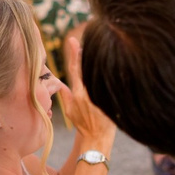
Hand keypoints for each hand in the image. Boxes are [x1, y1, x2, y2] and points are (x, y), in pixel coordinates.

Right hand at [59, 31, 117, 151]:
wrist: (97, 137)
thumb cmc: (83, 125)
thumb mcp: (70, 111)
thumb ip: (66, 95)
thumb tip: (60, 84)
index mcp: (78, 93)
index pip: (75, 69)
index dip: (73, 53)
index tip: (72, 40)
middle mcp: (89, 92)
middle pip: (88, 67)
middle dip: (87, 52)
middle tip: (90, 36)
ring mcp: (100, 95)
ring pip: (100, 73)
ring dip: (99, 59)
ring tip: (101, 45)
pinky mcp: (110, 99)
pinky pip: (110, 83)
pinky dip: (110, 72)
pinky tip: (114, 60)